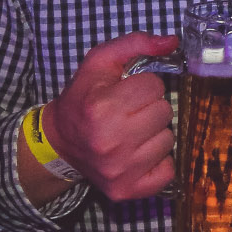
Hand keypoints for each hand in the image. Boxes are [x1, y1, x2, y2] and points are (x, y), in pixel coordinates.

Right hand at [34, 32, 179, 201]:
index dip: (143, 86)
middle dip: (150, 108)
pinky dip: (159, 161)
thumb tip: (172, 41)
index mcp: (102, 108)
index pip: (154, 86)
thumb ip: (135, 44)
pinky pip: (168, 170)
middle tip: (129, 113)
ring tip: (133, 133)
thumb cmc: (82, 100)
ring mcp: (120, 170)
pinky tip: (138, 153)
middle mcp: (112, 141)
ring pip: (169, 139)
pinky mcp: (127, 190)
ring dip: (155, 133)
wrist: (59, 144)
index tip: (126, 93)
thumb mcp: (99, 64)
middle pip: (165, 112)